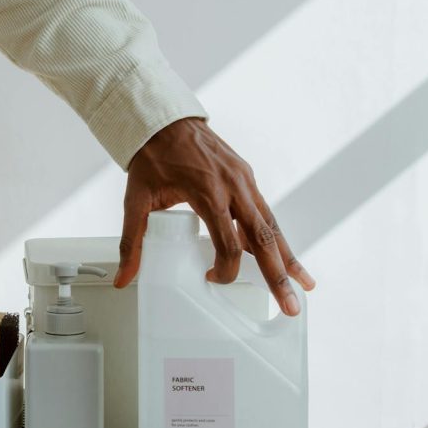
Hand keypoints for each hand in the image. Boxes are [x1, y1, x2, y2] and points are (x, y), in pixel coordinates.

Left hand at [113, 117, 314, 315]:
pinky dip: (276, 236)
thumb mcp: (136, 199)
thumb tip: (124, 278)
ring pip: (272, 226)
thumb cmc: (152, 157)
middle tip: (290, 305)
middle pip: (264, 238)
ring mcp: (244, 180)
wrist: (164, 121)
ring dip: (288, 257)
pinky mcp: (246, 178)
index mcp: (208, 192)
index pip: (228, 243)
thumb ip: (132, 241)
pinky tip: (284, 257)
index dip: (225, 269)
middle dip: (278, 275)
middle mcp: (234, 186)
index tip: (211, 279)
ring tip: (303, 284)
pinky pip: (265, 212)